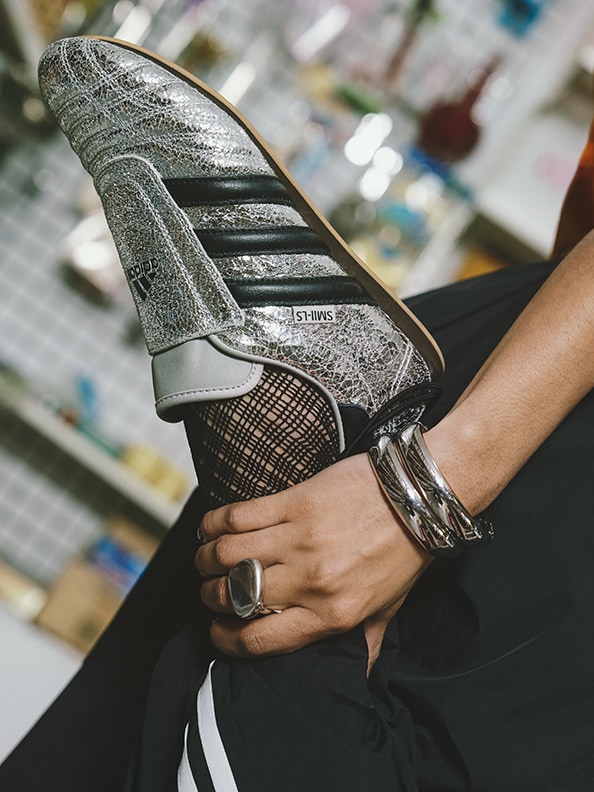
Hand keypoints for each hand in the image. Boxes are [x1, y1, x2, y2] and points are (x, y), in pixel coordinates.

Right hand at [195, 453, 430, 663]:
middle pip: (234, 596)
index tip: (217, 630)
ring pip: (227, 555)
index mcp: (331, 614)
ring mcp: (300, 539)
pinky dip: (215, 523)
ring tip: (206, 558)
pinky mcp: (295, 502)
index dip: (225, 639)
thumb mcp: (388, 609)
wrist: (417, 495)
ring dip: (206, 559)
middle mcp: (310, 581)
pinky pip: (239, 516)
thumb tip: (363, 678)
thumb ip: (368, 644)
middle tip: (210, 589)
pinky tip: (212, 528)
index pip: (257, 639)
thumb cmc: (403, 552)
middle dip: (211, 596)